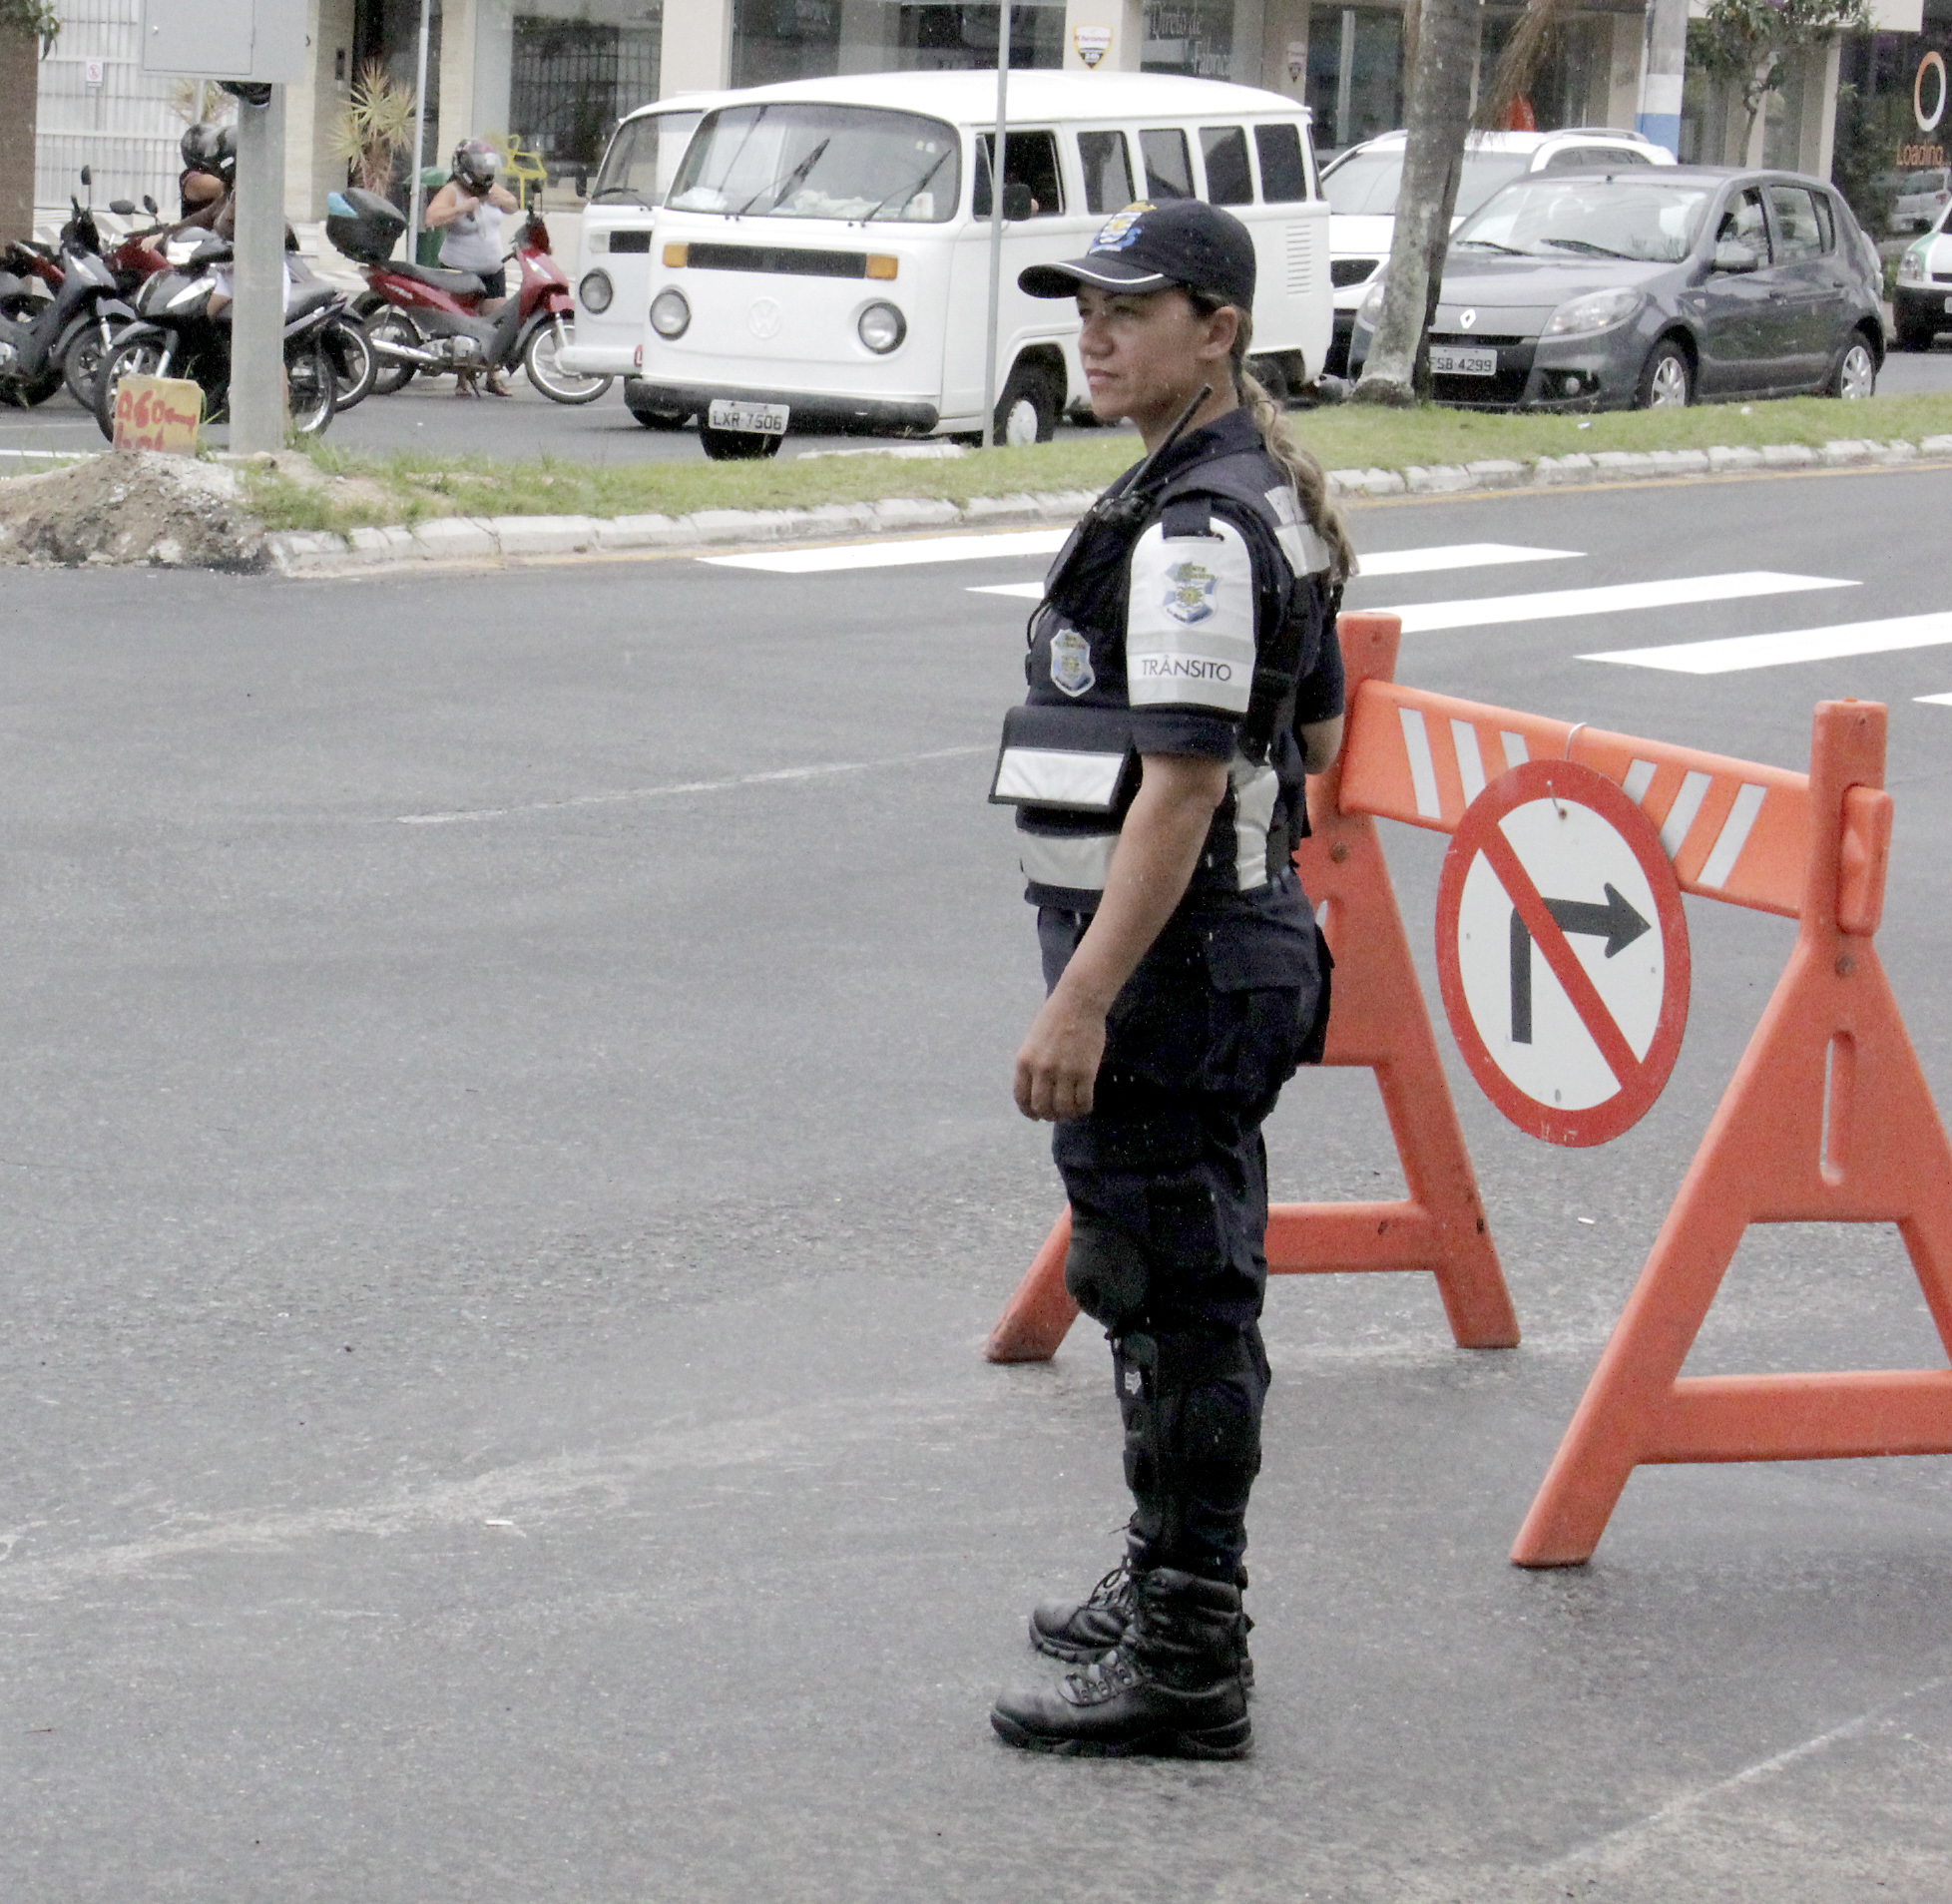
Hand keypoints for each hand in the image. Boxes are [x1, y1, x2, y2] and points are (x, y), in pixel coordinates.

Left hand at [1014, 992, 1106, 1121]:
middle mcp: (1041, 1069)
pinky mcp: (1085, 1071)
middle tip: (1058, 1114)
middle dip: (1050, 1115)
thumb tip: (1037, 1091)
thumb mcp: (1032, 1041)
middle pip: (1042, 1107)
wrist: (1078, 1001)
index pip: (1021, 1098)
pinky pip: (1083, 1101)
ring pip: (1063, 1108)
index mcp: (1024, 1061)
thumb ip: (1032, 1064)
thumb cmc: (1055, 1018)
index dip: (1029, 1112)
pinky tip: (1086, 1106)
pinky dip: (1084, 1109)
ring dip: (1068, 1115)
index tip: (1036, 1116)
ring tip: (1073, 1111)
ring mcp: (1064, 1071)